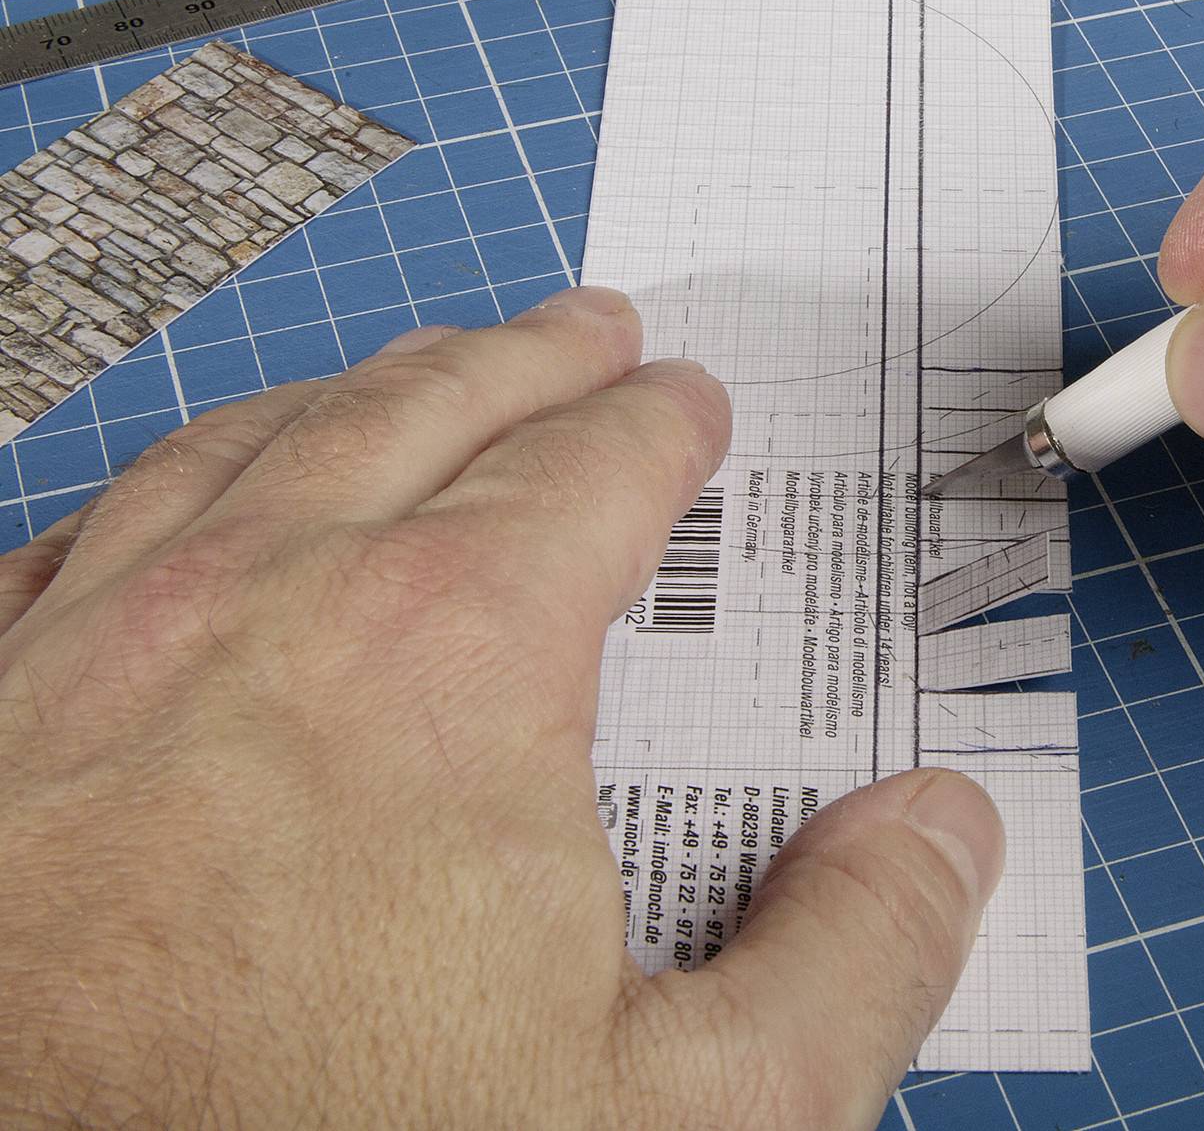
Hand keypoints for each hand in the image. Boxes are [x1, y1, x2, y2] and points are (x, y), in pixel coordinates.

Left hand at [0, 288, 1001, 1128]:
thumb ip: (855, 958)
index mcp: (447, 661)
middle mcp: (255, 613)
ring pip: (243, 446)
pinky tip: (179, 517)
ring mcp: (86, 663)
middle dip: (520, 357)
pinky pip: (73, 546)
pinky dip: (164, 494)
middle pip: (419, 409)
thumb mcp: (689, 1124)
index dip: (657, 423)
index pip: (590, 471)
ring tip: (413, 381)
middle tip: (580, 330)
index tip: (685, 406)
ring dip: (355, 394)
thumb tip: (939, 836)